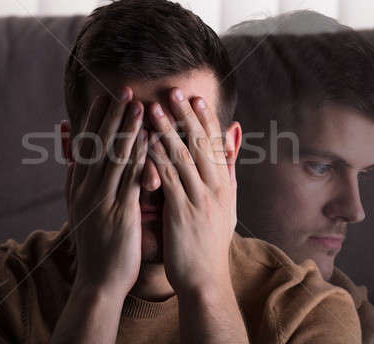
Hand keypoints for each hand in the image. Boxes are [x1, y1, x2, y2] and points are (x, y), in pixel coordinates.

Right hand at [66, 87, 147, 298]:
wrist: (98, 282)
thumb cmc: (96, 245)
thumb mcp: (80, 211)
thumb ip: (80, 183)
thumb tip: (74, 159)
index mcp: (77, 187)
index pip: (86, 146)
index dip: (95, 120)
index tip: (103, 97)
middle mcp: (86, 190)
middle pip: (99, 145)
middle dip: (111, 116)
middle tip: (122, 90)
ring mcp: (101, 200)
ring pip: (114, 157)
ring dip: (126, 129)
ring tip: (137, 105)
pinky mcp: (119, 213)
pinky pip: (130, 179)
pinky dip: (138, 157)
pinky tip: (148, 140)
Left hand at [148, 88, 236, 294]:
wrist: (206, 280)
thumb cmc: (211, 244)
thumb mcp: (228, 208)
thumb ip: (228, 174)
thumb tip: (232, 147)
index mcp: (225, 186)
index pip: (216, 146)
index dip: (206, 120)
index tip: (195, 99)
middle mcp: (216, 189)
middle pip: (200, 145)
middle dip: (185, 116)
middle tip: (173, 92)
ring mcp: (200, 200)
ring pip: (182, 157)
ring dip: (166, 131)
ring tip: (153, 109)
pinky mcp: (181, 213)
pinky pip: (167, 179)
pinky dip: (154, 158)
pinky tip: (142, 144)